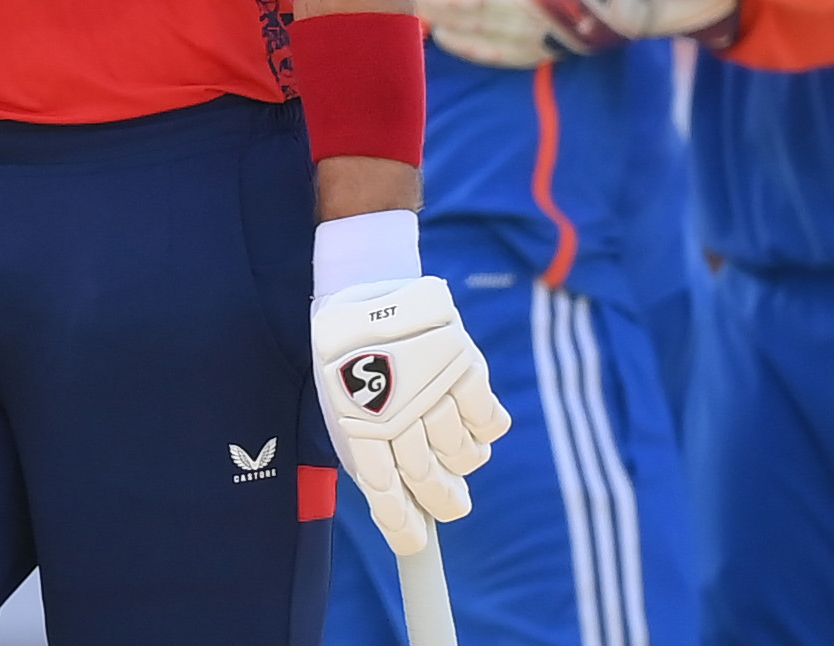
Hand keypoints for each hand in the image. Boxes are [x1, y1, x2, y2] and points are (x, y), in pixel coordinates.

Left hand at [312, 275, 511, 555]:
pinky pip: (490, 422)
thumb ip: (370, 455)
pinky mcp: (463, 365)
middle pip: (430, 481)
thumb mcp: (344, 407)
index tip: (417, 545)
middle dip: (444, 502)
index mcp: (358, 426)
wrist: (368, 287)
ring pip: (464, 455)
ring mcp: (433, 389)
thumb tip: (401, 509)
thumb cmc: (352, 356)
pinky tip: (472, 418)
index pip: (386, 495)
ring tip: (454, 446)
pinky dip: (485, 429)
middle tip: (452, 504)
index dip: (404, 527)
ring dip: (462, 459)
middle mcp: (396, 413)